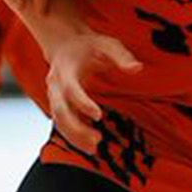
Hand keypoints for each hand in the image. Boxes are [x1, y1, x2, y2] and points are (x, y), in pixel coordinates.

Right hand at [45, 31, 141, 151]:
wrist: (65, 44)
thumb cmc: (88, 45)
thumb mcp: (107, 44)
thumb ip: (122, 56)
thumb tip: (138, 68)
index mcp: (66, 69)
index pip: (70, 89)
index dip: (82, 104)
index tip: (98, 115)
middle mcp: (55, 84)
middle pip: (60, 110)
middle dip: (76, 128)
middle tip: (97, 140)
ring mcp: (53, 95)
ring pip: (58, 120)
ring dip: (74, 136)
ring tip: (94, 147)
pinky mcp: (57, 104)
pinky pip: (60, 123)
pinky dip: (71, 136)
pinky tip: (87, 145)